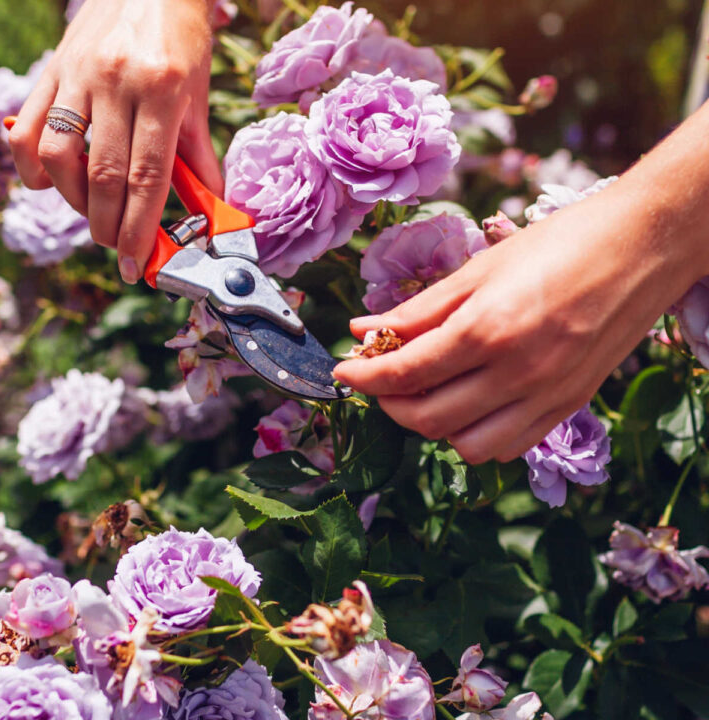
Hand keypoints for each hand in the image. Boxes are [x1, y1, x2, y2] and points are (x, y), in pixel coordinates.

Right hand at [8, 0, 221, 283]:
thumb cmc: (182, 44)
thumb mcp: (198, 98)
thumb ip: (200, 157)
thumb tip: (211, 208)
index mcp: (162, 92)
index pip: (148, 177)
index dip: (141, 228)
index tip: (138, 264)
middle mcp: (117, 83)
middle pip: (105, 175)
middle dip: (110, 227)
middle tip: (119, 248)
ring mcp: (79, 75)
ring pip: (61, 156)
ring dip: (75, 201)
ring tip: (96, 215)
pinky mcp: (53, 70)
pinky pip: (29, 127)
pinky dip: (33, 166)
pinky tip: (49, 184)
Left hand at [333, 170, 708, 464]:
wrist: (644, 247)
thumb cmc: (561, 244)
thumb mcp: (481, 268)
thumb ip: (419, 308)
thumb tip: (364, 330)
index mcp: (488, 330)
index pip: (404, 372)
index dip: (363, 377)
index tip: (342, 372)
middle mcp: (517, 373)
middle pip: (427, 418)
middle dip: (389, 403)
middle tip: (380, 378)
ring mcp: (546, 397)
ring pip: (465, 445)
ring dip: (432, 425)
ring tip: (425, 390)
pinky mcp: (567, 406)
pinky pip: (508, 446)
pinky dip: (475, 435)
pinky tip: (468, 403)